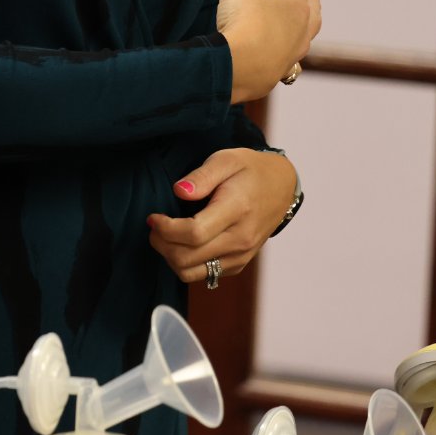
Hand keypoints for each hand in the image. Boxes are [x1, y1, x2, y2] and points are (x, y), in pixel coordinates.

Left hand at [146, 148, 298, 284]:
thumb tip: (179, 191)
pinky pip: (204, 275)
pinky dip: (186, 263)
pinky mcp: (239, 264)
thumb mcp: (226, 160)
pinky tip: (182, 243)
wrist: (281, 187)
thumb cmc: (250, 170)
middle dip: (161, 244)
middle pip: (187, 257)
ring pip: (192, 273)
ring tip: (165, 236)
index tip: (154, 217)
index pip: (194, 233)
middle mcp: (240, 239)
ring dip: (170, 257)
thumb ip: (201, 176)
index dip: (166, 229)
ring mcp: (241, 255)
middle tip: (155, 226)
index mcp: (236, 210)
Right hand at [213, 0, 320, 102]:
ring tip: (302, 28)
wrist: (237, 67)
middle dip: (311, 2)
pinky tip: (279, 57)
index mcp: (295, 6)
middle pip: (312, 14)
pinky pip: (286, 63)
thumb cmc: (244, 22)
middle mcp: (300, 32)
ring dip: (304, 31)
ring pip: (304, 41)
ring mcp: (291, 56)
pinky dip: (284, 56)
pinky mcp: (275, 76)